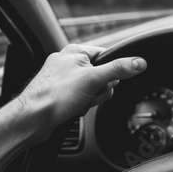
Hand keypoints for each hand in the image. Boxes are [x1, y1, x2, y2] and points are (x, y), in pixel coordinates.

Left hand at [18, 44, 146, 134]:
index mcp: (75, 51)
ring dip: (91, 100)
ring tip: (78, 102)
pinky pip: (83, 99)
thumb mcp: (93, 79)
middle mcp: (69, 63)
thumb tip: (139, 62)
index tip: (105, 81)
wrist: (33, 120)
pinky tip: (73, 108)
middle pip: (103, 75)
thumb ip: (119, 69)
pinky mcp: (62, 94)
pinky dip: (82, 106)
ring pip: (94, 89)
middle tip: (88, 93)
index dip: (111, 72)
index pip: (108, 56)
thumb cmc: (55, 96)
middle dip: (99, 90)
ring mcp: (65, 79)